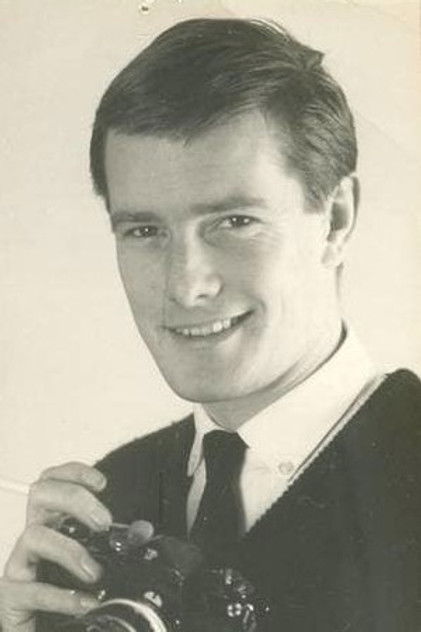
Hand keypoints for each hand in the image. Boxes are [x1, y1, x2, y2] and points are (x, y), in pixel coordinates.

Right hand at [0, 462, 112, 631]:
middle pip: (41, 494)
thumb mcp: (91, 558)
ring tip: (94, 571)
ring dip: (69, 550)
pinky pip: (32, 589)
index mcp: (51, 520)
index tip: (101, 483)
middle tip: (102, 522)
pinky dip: (63, 596)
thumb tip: (143, 532)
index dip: (74, 472)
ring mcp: (20, 562)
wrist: (42, 628)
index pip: (53, 480)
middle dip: (74, 499)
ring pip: (34, 536)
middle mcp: (34, 534)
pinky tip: (85, 601)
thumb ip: (114, 543)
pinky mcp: (13, 595)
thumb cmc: (62, 586)